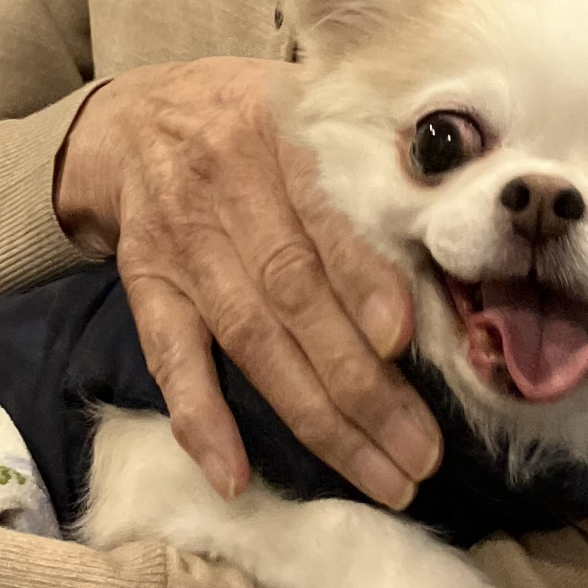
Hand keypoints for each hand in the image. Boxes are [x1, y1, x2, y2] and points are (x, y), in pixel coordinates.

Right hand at [55, 58, 442, 508]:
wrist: (134, 116)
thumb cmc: (255, 120)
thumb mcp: (309, 109)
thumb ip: (369, 166)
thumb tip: (453, 249)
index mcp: (279, 138)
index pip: (324, 218)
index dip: (362, 280)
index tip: (403, 340)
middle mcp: (224, 190)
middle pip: (294, 297)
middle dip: (362, 385)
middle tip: (421, 453)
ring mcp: (181, 244)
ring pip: (249, 340)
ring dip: (315, 419)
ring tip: (380, 478)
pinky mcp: (145, 285)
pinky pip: (170, 358)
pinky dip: (201, 419)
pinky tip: (235, 476)